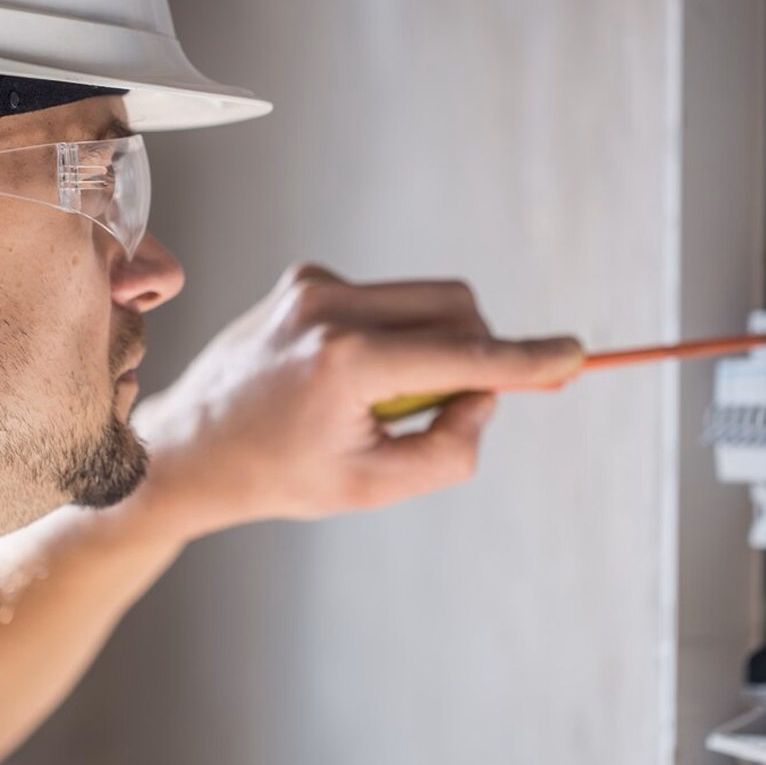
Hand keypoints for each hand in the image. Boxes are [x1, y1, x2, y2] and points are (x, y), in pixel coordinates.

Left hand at [124, 263, 582, 541]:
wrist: (189, 446)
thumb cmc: (278, 475)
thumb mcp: (372, 486)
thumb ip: (449, 448)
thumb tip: (488, 394)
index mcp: (344, 362)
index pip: (462, 355)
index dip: (526, 360)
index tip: (575, 355)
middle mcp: (328, 306)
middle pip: (456, 307)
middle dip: (477, 352)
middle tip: (449, 407)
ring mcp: (313, 284)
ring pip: (425, 299)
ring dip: (432, 346)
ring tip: (379, 400)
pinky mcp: (305, 279)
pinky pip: (386, 299)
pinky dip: (394, 336)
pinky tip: (347, 378)